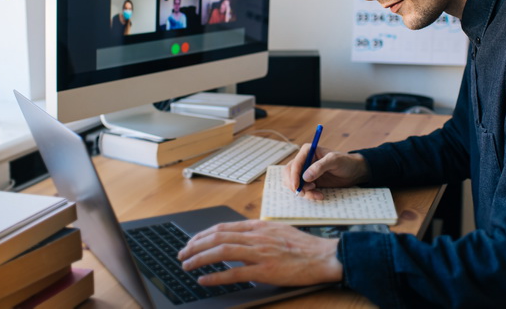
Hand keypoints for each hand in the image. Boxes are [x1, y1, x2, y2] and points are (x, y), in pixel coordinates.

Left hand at [177, 220, 341, 285]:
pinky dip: (216, 275)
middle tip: (182, 254)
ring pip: (222, 251)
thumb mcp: (278, 230)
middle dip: (195, 245)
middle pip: (218, 236)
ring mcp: (260, 253)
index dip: (203, 234)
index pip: (224, 227)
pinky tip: (204, 279)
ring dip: (200, 258)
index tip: (192, 241)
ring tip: (187, 265)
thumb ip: (258, 232)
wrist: (323, 257)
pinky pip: (235, 272)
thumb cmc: (303, 246)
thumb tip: (239, 236)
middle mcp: (257, 236)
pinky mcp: (265, 270)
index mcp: (259, 226)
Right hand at [283, 145, 368, 199]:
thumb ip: (320, 167)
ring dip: (303, 191)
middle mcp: (304, 161)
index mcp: (307, 151)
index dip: (293, 176)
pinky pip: (303, 189)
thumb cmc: (345, 162)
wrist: (354, 172)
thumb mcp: (334, 161)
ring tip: (317, 194)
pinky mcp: (309, 182)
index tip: (297, 186)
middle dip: (295, 185)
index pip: (295, 164)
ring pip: (294, 183)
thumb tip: (305, 177)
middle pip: (289, 174)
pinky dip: (308, 194)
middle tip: (305, 192)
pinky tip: (319, 195)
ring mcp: (305, 172)